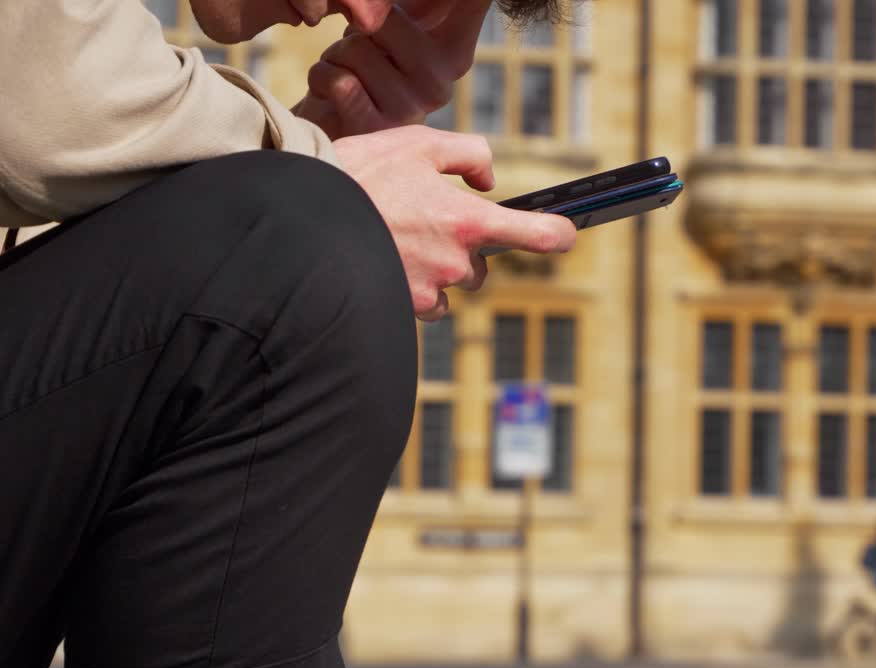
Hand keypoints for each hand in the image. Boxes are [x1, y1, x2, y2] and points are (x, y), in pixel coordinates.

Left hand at [294, 0, 491, 139]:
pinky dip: (321, 77)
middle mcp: (441, 85)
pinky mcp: (376, 127)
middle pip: (385, 18)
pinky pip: (338, 78)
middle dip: (357, 31)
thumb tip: (385, 1)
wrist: (335, 134)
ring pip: (356, 47)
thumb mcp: (392, 37)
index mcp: (453, 58)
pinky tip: (328, 94)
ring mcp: (411, 109)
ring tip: (344, 79)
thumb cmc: (362, 77)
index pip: (468, 5)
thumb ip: (402, 11)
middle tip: (358, 59)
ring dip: (335, 57)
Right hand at [334, 125, 575, 319]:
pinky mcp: (402, 309)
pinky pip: (422, 303)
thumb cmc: (359, 175)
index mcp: (468, 221)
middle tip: (425, 222)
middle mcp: (456, 263)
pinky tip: (383, 260)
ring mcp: (430, 291)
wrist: (301, 218)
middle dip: (462, 249)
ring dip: (435, 268)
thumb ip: (468, 155)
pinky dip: (409, 285)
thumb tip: (488, 180)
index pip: (536, 235)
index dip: (557, 233)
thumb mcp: (418, 143)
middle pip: (481, 266)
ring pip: (450, 286)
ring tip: (395, 239)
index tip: (566, 232)